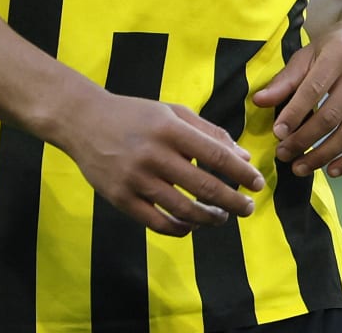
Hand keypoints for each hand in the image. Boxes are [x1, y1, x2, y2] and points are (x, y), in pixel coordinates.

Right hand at [58, 92, 264, 236]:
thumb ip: (209, 133)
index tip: (258, 184)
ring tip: (222, 217)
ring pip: (183, 210)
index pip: (215, 155)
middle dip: (232, 201)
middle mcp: (153, 154)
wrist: (83, 121)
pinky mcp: (120, 199)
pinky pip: (157, 223)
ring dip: (209, 218)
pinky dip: (180, 229)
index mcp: (169, 129)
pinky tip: (192, 225)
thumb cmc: (135, 115)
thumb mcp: (173, 113)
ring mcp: (135, 179)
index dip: (241, 173)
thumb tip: (243, 157)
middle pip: (203, 187)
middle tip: (248, 208)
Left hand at [252, 7, 341, 178]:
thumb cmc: (336, 48)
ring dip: (323, 155)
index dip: (294, 114)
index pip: (314, 90)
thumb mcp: (309, 54)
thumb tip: (259, 101)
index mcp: (340, 54)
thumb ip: (286, 79)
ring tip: (300, 167)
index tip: (277, 134)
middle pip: (331, 116)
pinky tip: (332, 170)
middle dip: (304, 140)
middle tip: (283, 155)